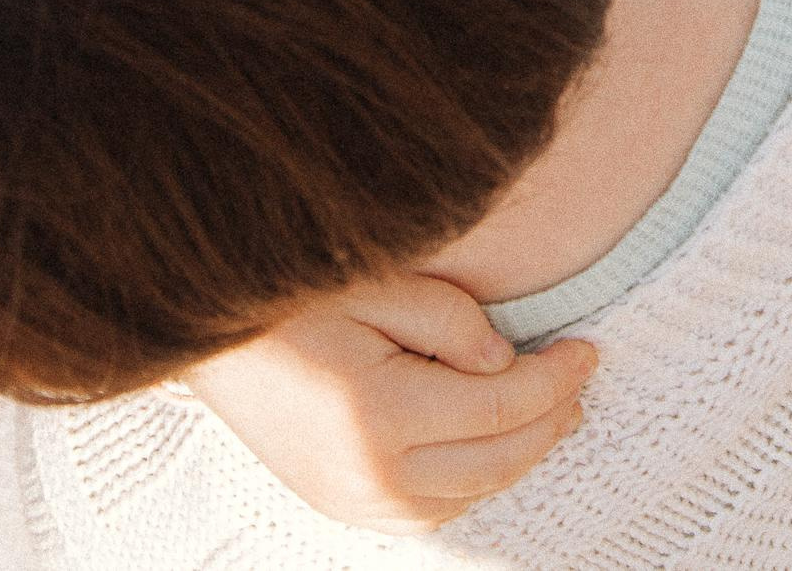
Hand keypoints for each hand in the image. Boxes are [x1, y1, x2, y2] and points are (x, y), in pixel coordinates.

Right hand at [185, 274, 595, 535]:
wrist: (203, 337)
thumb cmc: (287, 295)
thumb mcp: (373, 282)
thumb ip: (446, 318)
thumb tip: (504, 360)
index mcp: (379, 413)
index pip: (499, 407)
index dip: (554, 379)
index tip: (588, 348)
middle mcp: (368, 475)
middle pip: (494, 460)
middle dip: (549, 420)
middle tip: (582, 378)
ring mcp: (350, 501)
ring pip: (466, 495)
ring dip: (517, 457)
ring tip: (554, 413)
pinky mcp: (338, 505)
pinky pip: (428, 510)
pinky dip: (474, 481)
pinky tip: (493, 445)